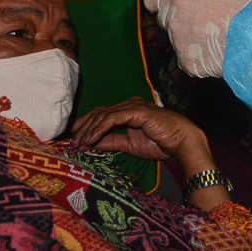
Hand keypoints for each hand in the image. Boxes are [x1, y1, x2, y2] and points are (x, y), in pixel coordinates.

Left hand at [72, 97, 231, 209]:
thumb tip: (91, 144)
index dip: (85, 125)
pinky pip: (112, 119)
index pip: (101, 115)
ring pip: (103, 115)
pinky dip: (98, 129)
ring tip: (78, 143)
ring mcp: (132, 106)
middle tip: (70, 142)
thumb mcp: (130, 145)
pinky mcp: (136, 110)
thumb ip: (112, 142)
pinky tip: (90, 139)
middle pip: (99, 113)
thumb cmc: (161, 143)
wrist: (181, 142)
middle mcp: (129, 105)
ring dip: (88, 130)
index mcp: (128, 111)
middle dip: (82, 127)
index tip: (72, 138)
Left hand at [144, 0, 251, 77]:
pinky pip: (190, 57)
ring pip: (179, 39)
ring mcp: (180, 47)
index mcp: (178, 0)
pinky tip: (219, 47)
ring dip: (192, 35)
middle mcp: (174, 24)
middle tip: (203, 14)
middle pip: (166, 19)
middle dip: (179, 16)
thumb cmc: (244, 6)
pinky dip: (200, 54)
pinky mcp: (190, 66)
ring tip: (218, 32)